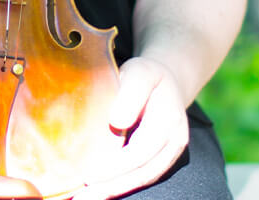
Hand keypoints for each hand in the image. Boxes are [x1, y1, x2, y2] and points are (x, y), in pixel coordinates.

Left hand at [72, 57, 188, 199]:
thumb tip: (116, 122)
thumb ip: (131, 93)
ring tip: (88, 198)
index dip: (117, 166)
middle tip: (84, 197)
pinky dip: (122, 184)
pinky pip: (143, 175)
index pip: (141, 151)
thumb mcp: (140, 72)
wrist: (168, 80)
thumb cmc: (148, 75)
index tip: (91, 175)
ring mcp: (170, 153)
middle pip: (144, 172)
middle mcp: (174, 142)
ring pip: (144, 178)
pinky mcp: (162, 159)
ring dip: (116, 190)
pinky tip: (103, 189)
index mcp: (169, 121)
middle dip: (113, 186)